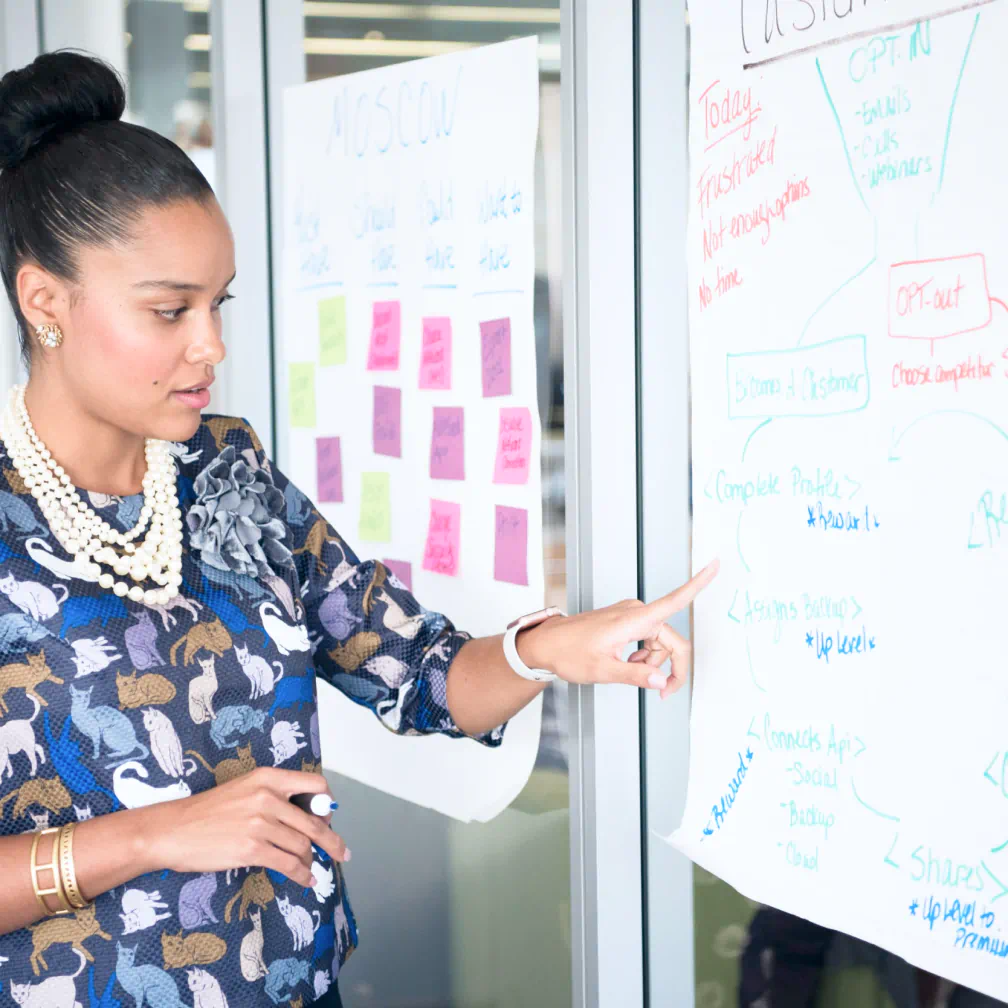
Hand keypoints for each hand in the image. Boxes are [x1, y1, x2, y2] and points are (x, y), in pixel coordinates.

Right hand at [138, 768, 349, 887]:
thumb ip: (275, 798)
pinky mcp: (252, 849)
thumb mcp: (245, 790)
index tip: (329, 819)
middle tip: (342, 852)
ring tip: (312, 869)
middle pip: (315, 821)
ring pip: (302, 845)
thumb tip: (306, 818)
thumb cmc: (207, 812)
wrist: (172, 830)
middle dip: (331, 841)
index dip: (327, 805)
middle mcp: (268, 797)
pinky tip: (305, 879)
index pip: (315, 786)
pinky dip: (302, 874)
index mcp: (269, 777)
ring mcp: (260, 823)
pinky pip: (289, 864)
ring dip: (310, 861)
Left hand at [519, 559, 718, 699]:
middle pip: (672, 640)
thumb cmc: (569, 653)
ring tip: (628, 672)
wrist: (546, 644)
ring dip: (653, 662)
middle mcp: (636, 612)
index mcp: (634, 619)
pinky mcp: (625, 621)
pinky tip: (627, 663)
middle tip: (663, 693)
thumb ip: (636, 676)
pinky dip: (644, 655)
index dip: (698, 583)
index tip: (715, 565)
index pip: (674, 600)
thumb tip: (663, 682)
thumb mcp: (603, 670)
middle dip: (671, 667)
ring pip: (660, 643)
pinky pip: (647, 639)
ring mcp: (630, 615)